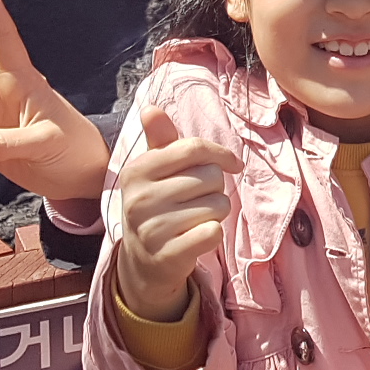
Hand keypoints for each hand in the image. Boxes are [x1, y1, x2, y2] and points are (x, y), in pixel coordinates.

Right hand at [113, 104, 241, 321]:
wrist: (143, 261)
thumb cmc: (157, 205)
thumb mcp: (153, 171)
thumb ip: (158, 139)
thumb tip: (151, 108)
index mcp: (137, 171)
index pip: (194, 148)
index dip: (221, 154)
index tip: (232, 164)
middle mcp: (140, 198)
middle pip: (211, 177)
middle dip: (216, 188)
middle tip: (198, 200)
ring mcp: (152, 229)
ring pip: (218, 205)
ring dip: (217, 212)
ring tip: (196, 218)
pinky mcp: (169, 255)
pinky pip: (214, 232)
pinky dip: (213, 234)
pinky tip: (197, 237)